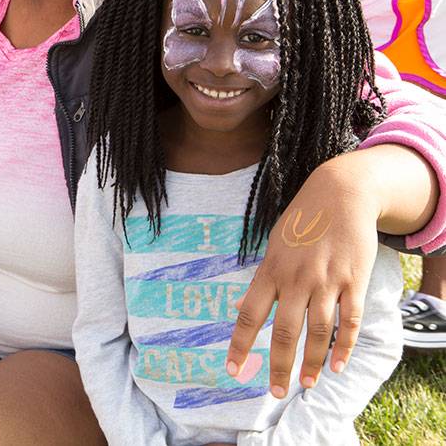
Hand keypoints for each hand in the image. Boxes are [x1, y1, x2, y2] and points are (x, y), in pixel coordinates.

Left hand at [226, 161, 379, 398]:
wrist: (340, 193)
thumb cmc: (301, 221)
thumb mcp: (274, 247)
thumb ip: (261, 280)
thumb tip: (241, 306)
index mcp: (270, 271)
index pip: (249, 315)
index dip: (240, 345)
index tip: (232, 370)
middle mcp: (296, 279)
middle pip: (284, 331)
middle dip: (277, 365)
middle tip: (274, 393)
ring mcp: (326, 281)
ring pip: (318, 331)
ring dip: (312, 362)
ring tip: (306, 385)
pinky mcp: (353, 281)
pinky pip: (349, 320)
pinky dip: (345, 346)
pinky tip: (339, 365)